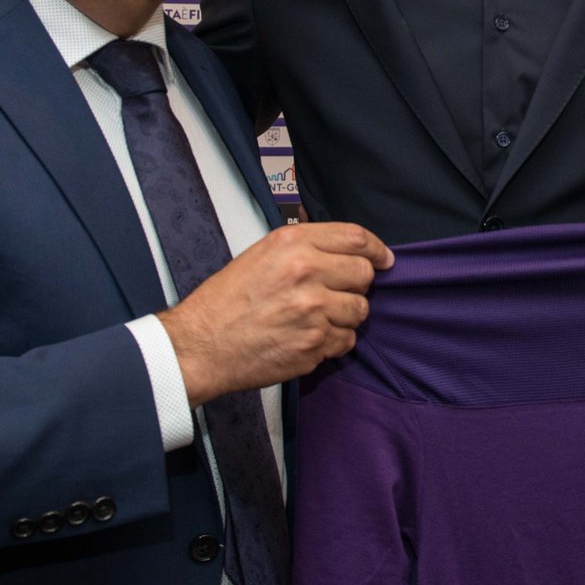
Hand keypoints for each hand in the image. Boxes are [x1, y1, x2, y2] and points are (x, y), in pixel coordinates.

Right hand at [160, 223, 392, 403]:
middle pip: (364, 274)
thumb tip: (345, 250)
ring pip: (360, 310)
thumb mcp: (261, 255)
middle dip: (356, 285)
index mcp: (292, 244)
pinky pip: (346, 341)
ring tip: (315, 318)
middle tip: (336, 293)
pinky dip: (334, 342)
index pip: (355, 238)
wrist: (201, 345)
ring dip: (345, 316)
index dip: (376, 249)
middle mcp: (307, 273)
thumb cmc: (225, 302)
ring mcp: (313, 311)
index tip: (384, 258)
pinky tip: (308, 337)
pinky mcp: (315, 345)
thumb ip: (305, 248)